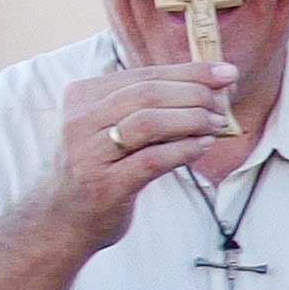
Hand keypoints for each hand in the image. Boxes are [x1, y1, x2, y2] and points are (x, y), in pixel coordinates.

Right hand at [48, 63, 238, 244]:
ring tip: (217, 123)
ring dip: (191, 119)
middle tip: (223, 102)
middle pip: (147, 94)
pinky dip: (184, 149)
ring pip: (148, 122)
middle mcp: (81, 120)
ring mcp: (89, 153)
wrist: (63, 218)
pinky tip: (204, 145)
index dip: (190, 71)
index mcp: (83, 97)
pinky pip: (152, 160)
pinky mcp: (105, 184)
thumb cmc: (99, 167)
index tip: (225, 73)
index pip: (144, 74)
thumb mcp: (111, 127)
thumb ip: (147, 107)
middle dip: (194, 93)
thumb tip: (208, 89)